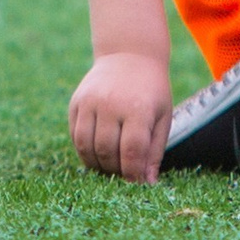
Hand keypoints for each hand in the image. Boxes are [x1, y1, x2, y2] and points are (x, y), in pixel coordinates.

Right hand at [68, 51, 171, 183]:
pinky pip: (76, 136)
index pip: (132, 151)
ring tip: (109, 168)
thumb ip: (155, 150)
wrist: (129, 55)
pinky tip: (96, 155)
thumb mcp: (163, 116)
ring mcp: (90, 102)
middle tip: (123, 177)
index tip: (136, 185)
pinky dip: (84, 152)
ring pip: (86, 147)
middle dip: (115, 170)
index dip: (133, 173)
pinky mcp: (76, 103)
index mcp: (138, 108)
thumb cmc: (151, 91)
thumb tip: (148, 183)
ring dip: (97, 165)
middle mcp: (111, 104)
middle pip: (107, 151)